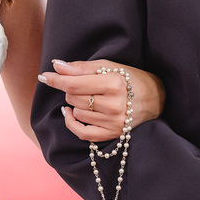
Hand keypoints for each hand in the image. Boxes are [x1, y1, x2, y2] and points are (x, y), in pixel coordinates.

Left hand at [39, 59, 164, 142]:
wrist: (156, 98)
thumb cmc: (130, 78)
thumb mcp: (109, 66)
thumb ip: (82, 67)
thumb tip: (56, 66)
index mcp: (114, 83)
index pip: (74, 83)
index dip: (56, 79)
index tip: (44, 76)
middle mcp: (114, 104)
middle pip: (74, 97)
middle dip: (71, 89)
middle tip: (82, 84)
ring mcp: (113, 122)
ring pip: (77, 112)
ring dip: (75, 103)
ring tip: (87, 96)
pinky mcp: (113, 134)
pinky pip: (82, 133)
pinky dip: (72, 123)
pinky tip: (70, 113)